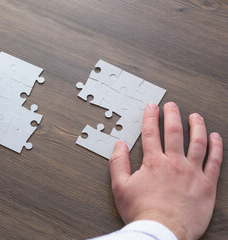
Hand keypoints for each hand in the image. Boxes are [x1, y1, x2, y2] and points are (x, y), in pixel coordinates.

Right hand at [109, 102, 222, 239]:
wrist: (162, 231)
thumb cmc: (142, 211)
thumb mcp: (120, 187)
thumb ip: (118, 163)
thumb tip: (119, 145)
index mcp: (154, 163)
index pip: (151, 133)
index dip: (151, 117)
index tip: (152, 107)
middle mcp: (174, 163)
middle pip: (174, 132)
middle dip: (172, 115)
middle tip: (172, 106)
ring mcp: (192, 172)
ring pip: (197, 142)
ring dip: (196, 126)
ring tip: (195, 117)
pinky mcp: (206, 184)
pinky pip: (214, 161)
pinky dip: (216, 147)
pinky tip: (215, 137)